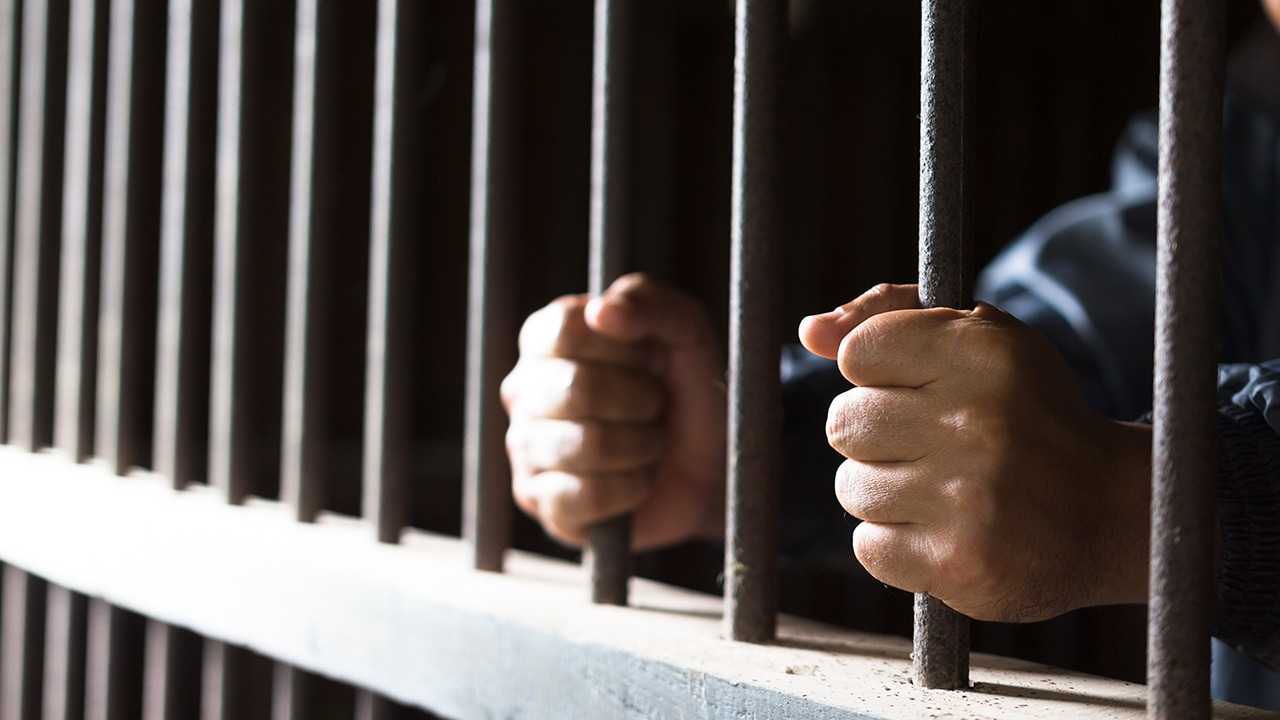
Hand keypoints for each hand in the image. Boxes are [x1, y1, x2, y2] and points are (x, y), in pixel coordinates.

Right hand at [501, 273, 726, 549]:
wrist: (711, 465)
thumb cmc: (688, 390)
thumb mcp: (685, 330)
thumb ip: (650, 301)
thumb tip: (601, 310)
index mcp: (546, 339)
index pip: (565, 330)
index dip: (622, 347)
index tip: (648, 357)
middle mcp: (524, 390)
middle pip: (578, 388)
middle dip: (641, 401)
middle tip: (655, 406)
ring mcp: (526, 449)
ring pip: (589, 445)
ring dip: (643, 445)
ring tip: (649, 443)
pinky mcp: (542, 503)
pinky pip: (589, 495)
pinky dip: (632, 488)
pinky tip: (637, 481)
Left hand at [798, 284, 1151, 621]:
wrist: (1112, 512)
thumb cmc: (1029, 414)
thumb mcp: (982, 339)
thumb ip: (889, 316)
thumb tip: (811, 331)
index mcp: (981, 352)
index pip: (859, 353)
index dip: (879, 374)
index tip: (922, 390)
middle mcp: (974, 421)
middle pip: (844, 422)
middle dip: (876, 435)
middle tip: (933, 444)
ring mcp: (966, 497)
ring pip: (850, 486)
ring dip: (884, 492)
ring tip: (944, 490)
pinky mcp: (957, 563)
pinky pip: (868, 546)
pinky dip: (894, 545)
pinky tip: (943, 530)